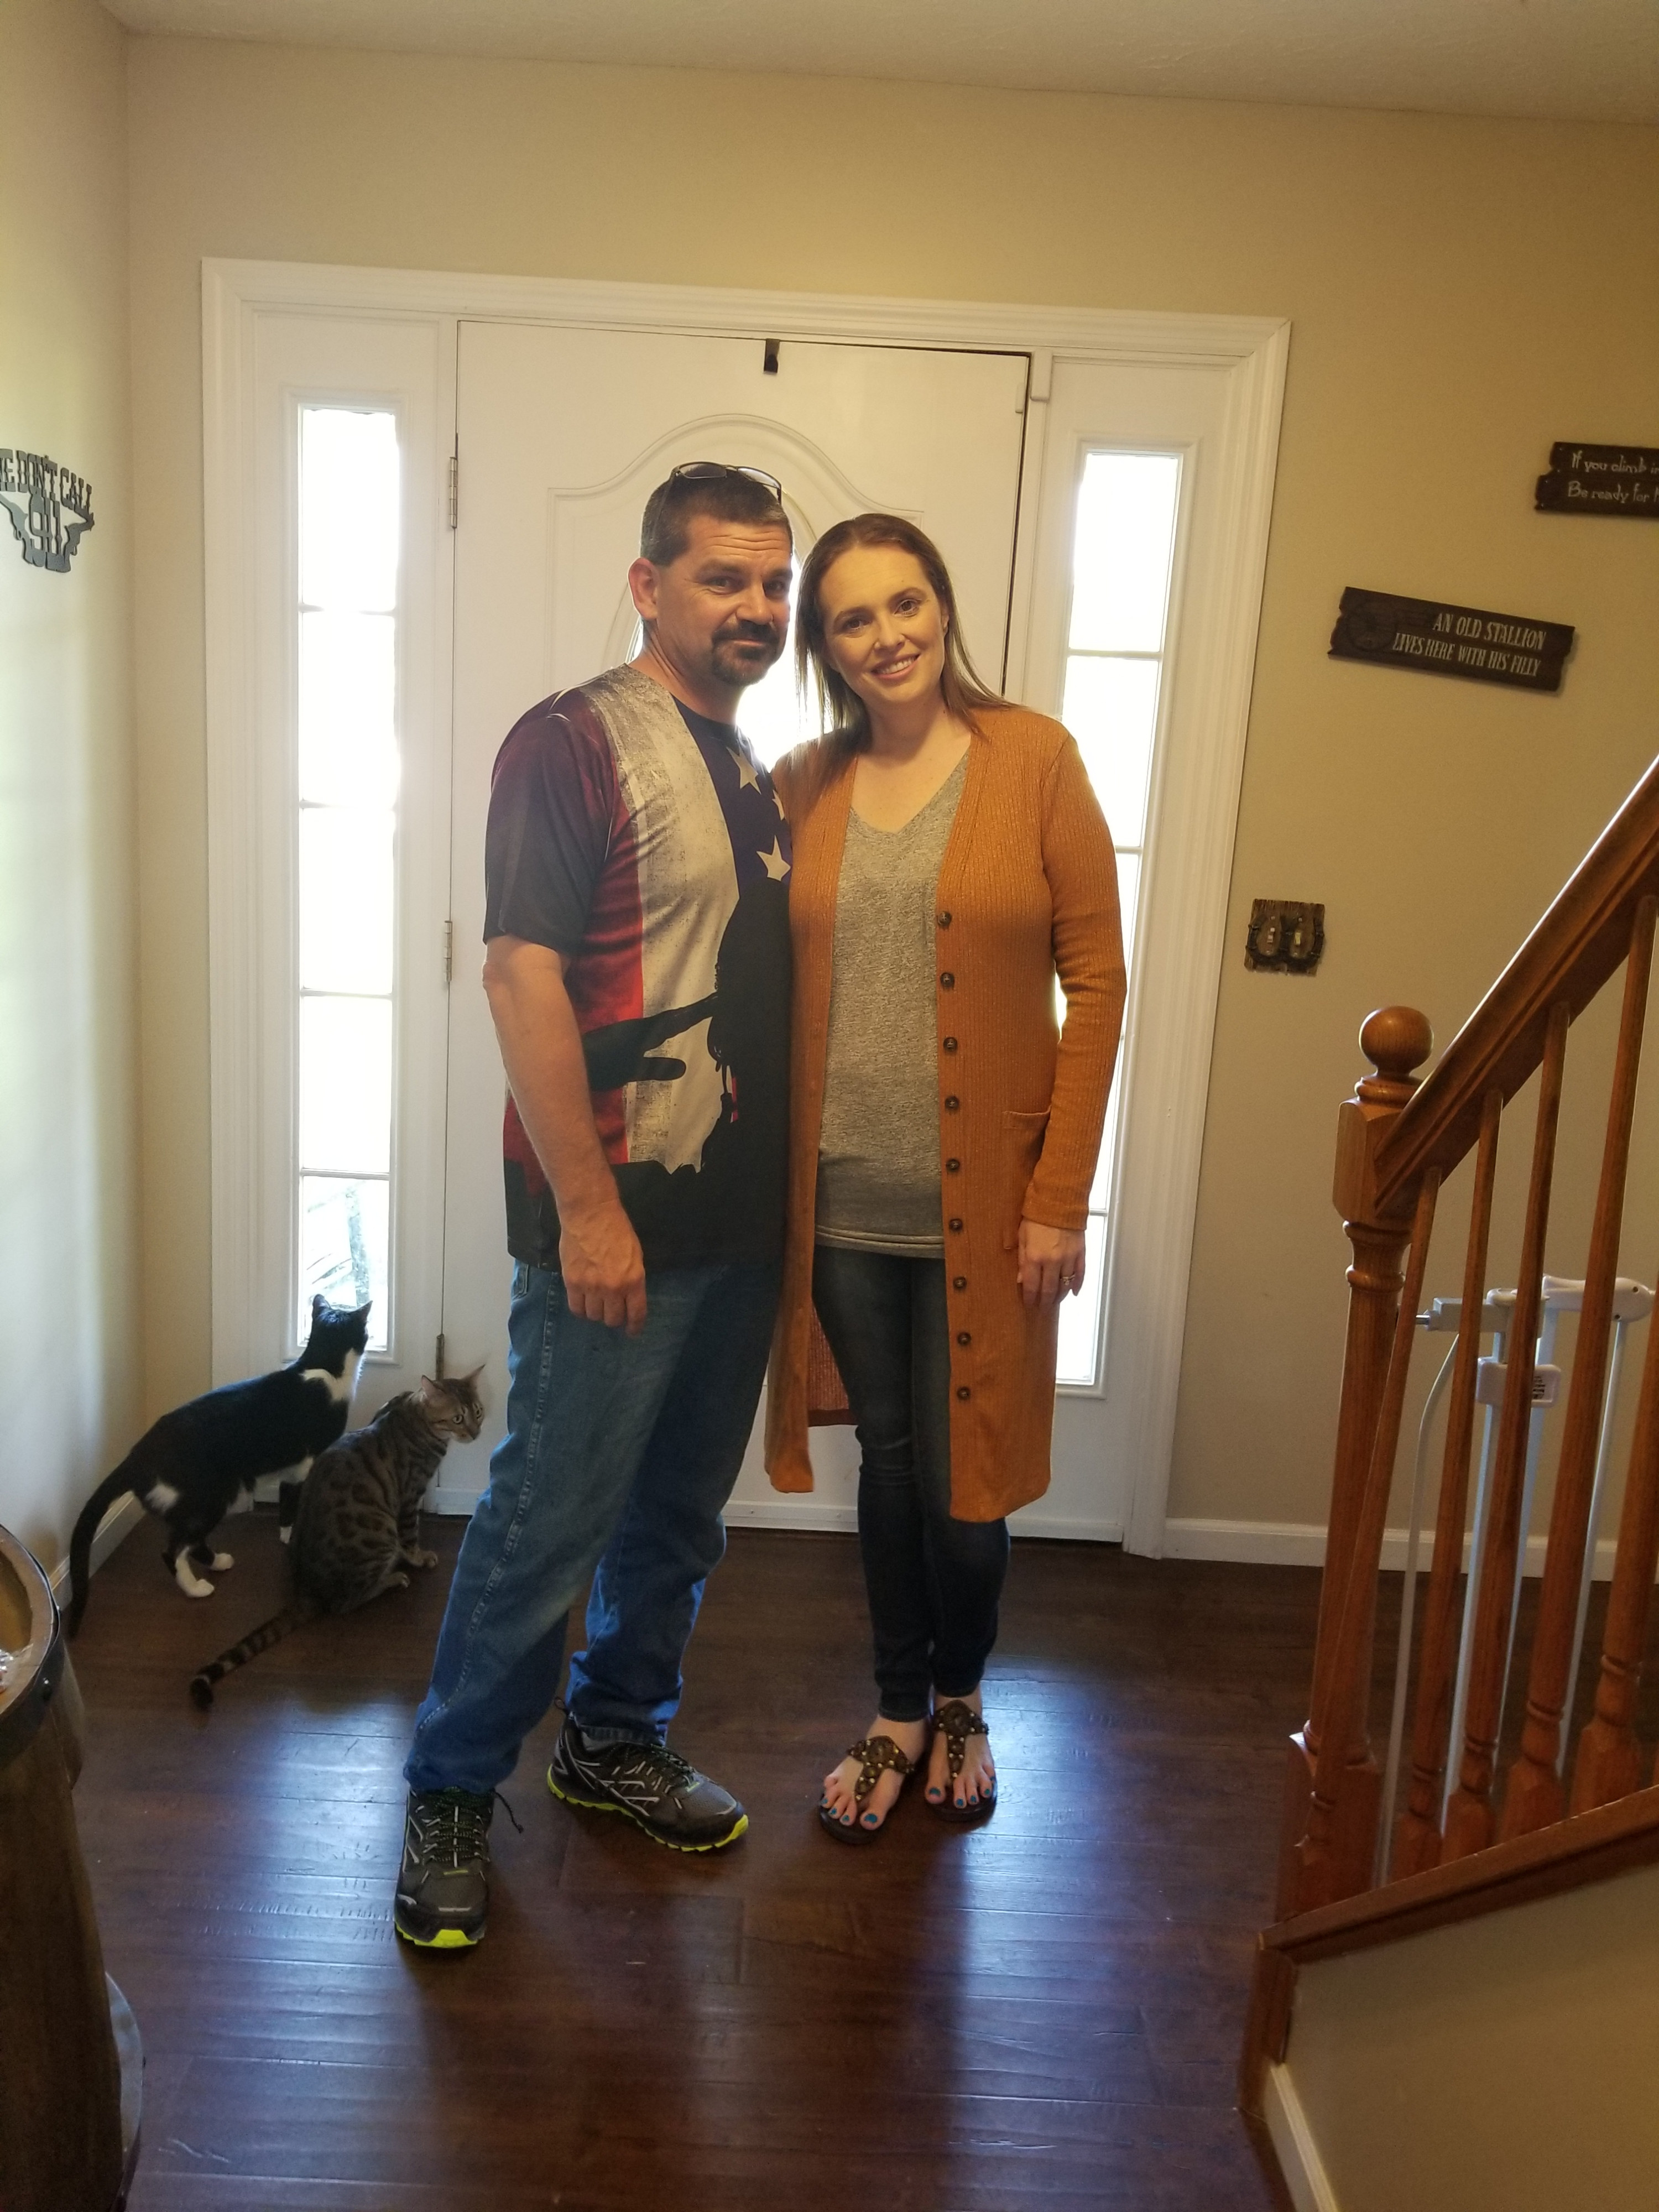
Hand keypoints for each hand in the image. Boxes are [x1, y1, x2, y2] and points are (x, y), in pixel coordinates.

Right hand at [559, 1200, 647, 1335]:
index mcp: (633, 1280)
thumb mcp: (635, 1255)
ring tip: (595, 1303)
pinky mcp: (572, 1282)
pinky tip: (582, 1302)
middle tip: (611, 1311)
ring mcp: (591, 1287)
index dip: (634, 1327)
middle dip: (614, 1318)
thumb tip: (628, 1298)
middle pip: (612, 1319)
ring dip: (596, 1312)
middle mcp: (613, 1288)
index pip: (635, 1314)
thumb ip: (632, 1279)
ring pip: (593, 1315)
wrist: (590, 1214)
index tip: (631, 1331)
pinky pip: (576, 1308)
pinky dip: (580, 1309)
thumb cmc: (617, 1230)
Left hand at [1017, 1218, 1085, 1309]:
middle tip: (1042, 1308)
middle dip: (1045, 1301)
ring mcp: (1069, 1258)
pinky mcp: (1080, 1253)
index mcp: (1035, 1258)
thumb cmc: (1036, 1217)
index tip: (1029, 1304)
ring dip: (1060, 1296)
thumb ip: (1022, 1260)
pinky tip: (1074, 1292)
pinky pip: (1080, 1273)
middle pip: (1049, 1289)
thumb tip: (1021, 1280)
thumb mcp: (1022, 1237)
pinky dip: (1078, 1285)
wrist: (1059, 1201)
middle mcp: (1053, 1261)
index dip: (1030, 1298)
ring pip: (1065, 1285)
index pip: (1032, 1286)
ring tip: (1055, 1302)